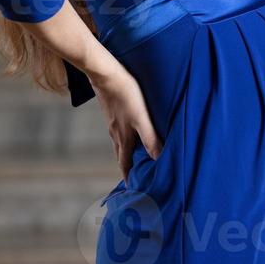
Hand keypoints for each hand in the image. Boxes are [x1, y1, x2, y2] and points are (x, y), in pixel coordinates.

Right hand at [90, 64, 162, 183]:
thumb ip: (150, 138)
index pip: (125, 164)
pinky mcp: (111, 110)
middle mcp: (115, 133)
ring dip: (126, 152)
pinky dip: (124, 137)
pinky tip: (129, 130)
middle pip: (121, 156)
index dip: (128, 177)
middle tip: (133, 177)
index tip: (131, 190)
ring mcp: (112, 122)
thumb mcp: (142, 118)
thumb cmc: (126, 95)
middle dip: (127, 168)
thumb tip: (159, 159)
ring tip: (135, 156)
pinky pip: (118, 130)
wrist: (105, 73)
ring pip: (119, 142)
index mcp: (123, 139)